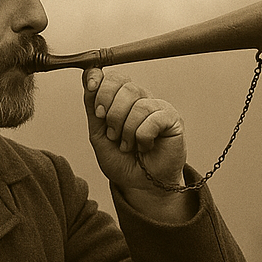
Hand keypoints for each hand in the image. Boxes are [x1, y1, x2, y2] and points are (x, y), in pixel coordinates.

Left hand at [82, 68, 187, 193]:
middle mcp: (141, 99)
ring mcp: (158, 107)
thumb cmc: (123, 162)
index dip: (102, 83)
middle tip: (113, 135)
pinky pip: (153, 119)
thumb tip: (88, 76)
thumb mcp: (98, 135)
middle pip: (125, 87)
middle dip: (112, 114)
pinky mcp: (172, 119)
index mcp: (123, 100)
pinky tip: (146, 146)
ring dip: (127, 132)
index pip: (114, 78)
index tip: (93, 94)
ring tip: (129, 146)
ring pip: (138, 105)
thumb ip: (93, 107)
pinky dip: (143, 137)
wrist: (141, 185)